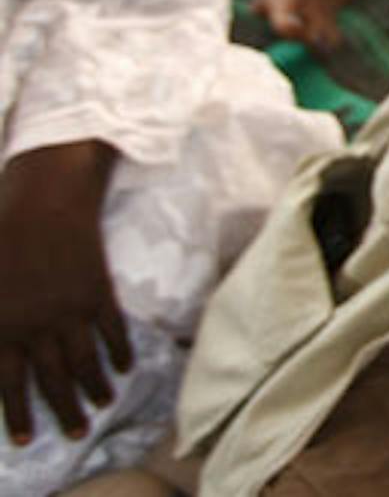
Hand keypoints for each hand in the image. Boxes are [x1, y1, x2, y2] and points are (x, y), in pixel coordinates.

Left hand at [0, 143, 130, 444]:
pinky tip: (124, 368)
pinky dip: (119, 352)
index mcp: (1, 327)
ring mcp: (71, 309)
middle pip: (53, 380)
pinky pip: (112, 330)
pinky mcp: (98, 291)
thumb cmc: (1, 236)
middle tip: (77, 434)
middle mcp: (37, 326)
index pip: (10, 384)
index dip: (18, 415)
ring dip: (95, 388)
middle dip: (65, 411)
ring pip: (85, 361)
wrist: (45, 199)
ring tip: (102, 407)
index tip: (27, 440)